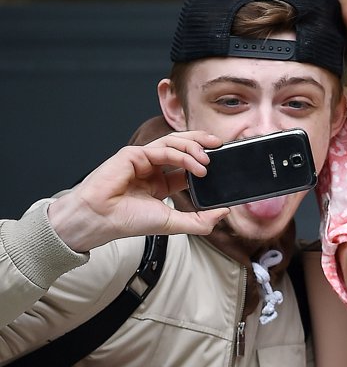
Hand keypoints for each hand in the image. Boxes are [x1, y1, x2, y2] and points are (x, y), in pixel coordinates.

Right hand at [47, 131, 229, 252]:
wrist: (101, 220)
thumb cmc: (128, 221)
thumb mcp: (173, 224)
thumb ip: (200, 221)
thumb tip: (224, 212)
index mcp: (160, 183)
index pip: (186, 166)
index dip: (203, 161)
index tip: (222, 163)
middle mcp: (152, 169)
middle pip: (181, 147)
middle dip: (202, 143)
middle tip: (220, 145)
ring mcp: (142, 160)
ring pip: (173, 143)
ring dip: (194, 148)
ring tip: (208, 161)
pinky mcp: (133, 154)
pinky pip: (162, 149)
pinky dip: (181, 155)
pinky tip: (195, 165)